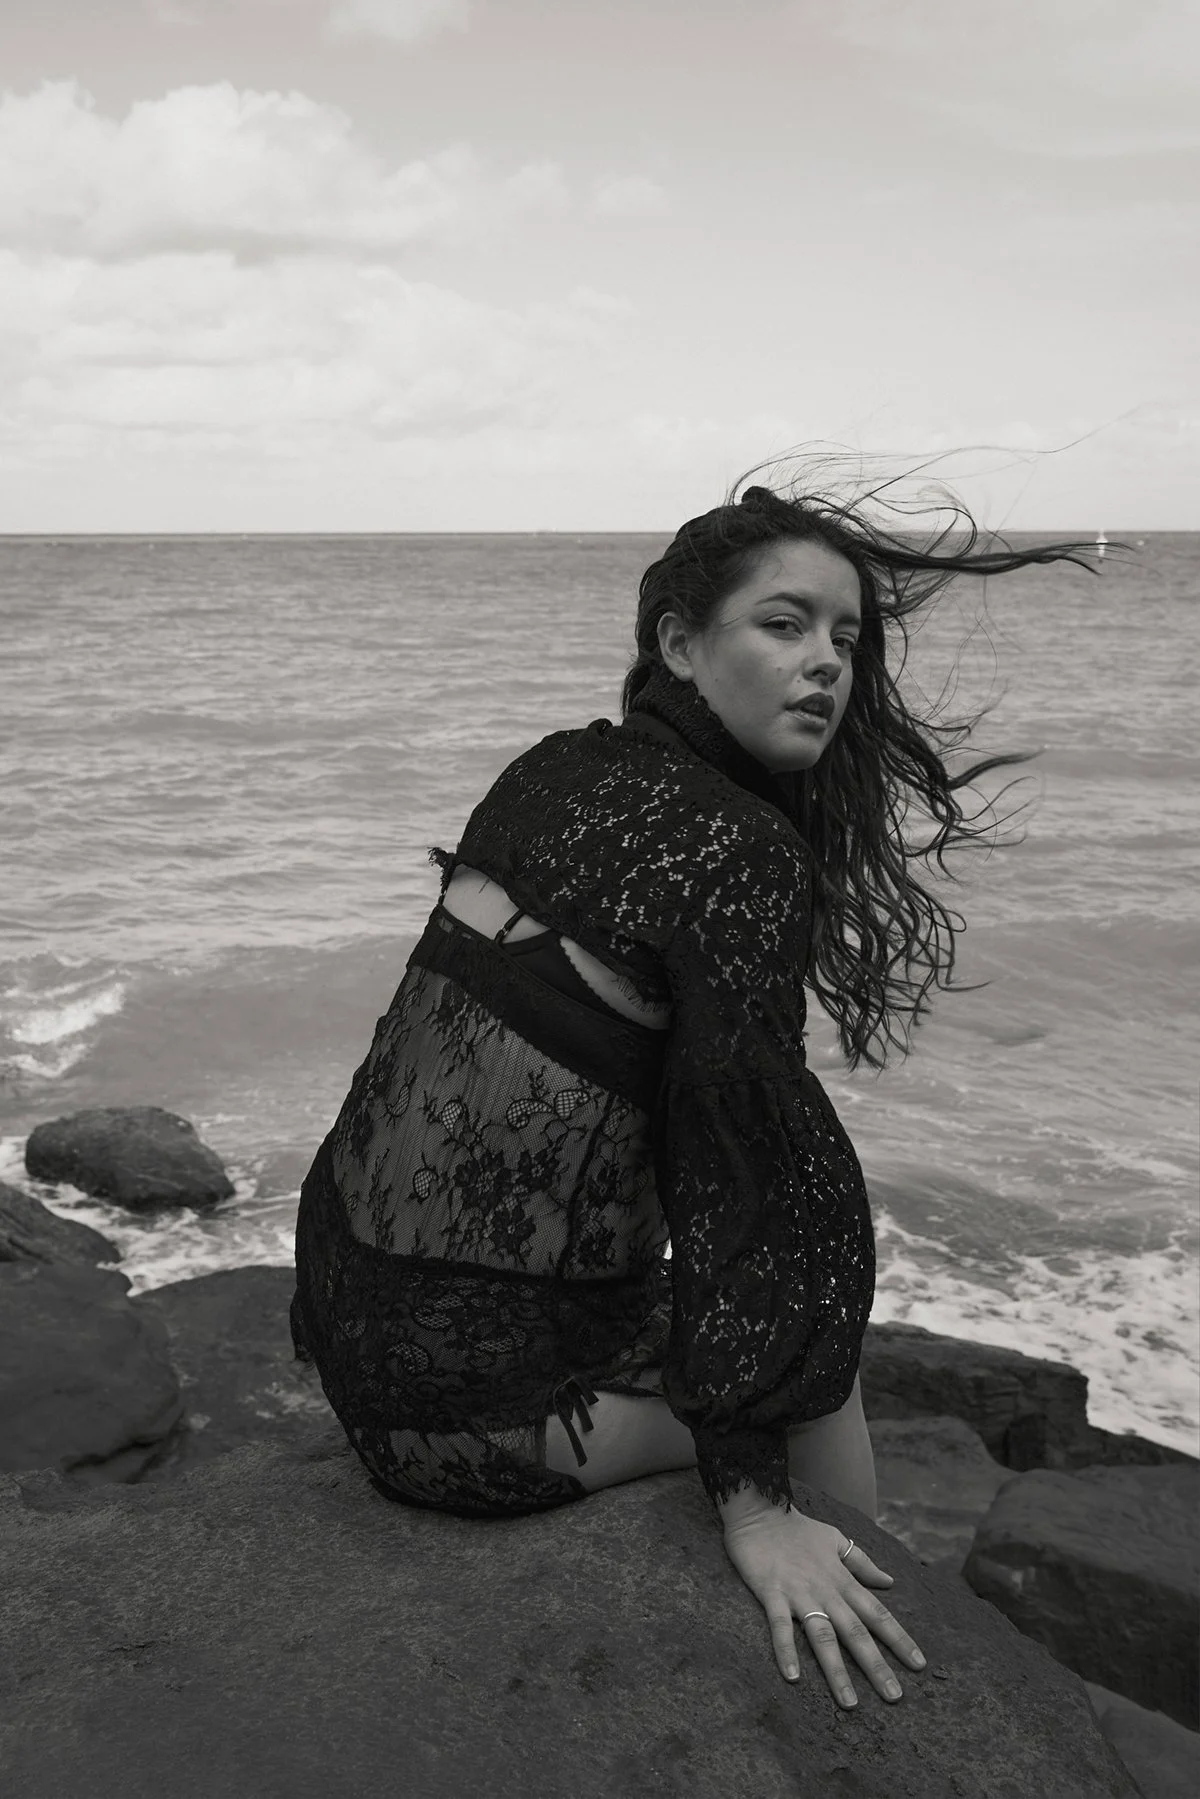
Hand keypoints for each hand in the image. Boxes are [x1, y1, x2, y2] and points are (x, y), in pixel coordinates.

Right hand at [722, 1505, 925, 1707]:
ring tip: (849, 1703)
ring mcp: (799, 1594)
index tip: (919, 1665)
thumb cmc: (799, 1528)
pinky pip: (780, 1626)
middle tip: (895, 1697)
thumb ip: (862, 1562)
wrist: (760, 1511)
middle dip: (876, 1666)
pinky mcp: (772, 1594)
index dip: (899, 1639)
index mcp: (842, 1580)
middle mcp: (826, 1591)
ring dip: (837, 1671)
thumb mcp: (836, 1540)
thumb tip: (889, 1582)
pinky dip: (786, 1650)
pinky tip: (793, 1677)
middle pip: (856, 1633)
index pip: (877, 1613)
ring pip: (823, 1637)